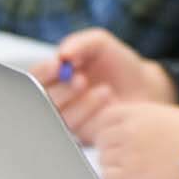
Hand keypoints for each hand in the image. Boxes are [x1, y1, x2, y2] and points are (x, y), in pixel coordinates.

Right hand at [33, 28, 177, 138]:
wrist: (144, 87)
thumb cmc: (118, 63)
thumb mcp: (99, 44)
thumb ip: (80, 43)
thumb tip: (62, 54)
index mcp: (53, 76)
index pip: (34, 77)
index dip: (42, 72)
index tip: (58, 65)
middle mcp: (55, 98)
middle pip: (38, 100)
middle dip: (58, 89)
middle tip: (80, 79)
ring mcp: (65, 117)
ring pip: (56, 115)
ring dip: (74, 101)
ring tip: (102, 88)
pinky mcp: (79, 135)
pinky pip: (73, 128)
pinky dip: (86, 111)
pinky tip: (105, 96)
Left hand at [87, 103, 178, 178]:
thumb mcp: (164, 113)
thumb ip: (140, 117)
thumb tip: (122, 127)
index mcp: (137, 112)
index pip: (105, 117)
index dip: (107, 128)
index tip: (113, 137)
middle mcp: (129, 130)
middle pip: (101, 139)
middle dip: (109, 147)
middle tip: (122, 154)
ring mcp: (129, 153)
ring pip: (103, 158)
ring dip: (112, 163)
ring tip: (129, 166)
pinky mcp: (133, 176)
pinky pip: (108, 177)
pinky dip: (114, 177)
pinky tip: (127, 177)